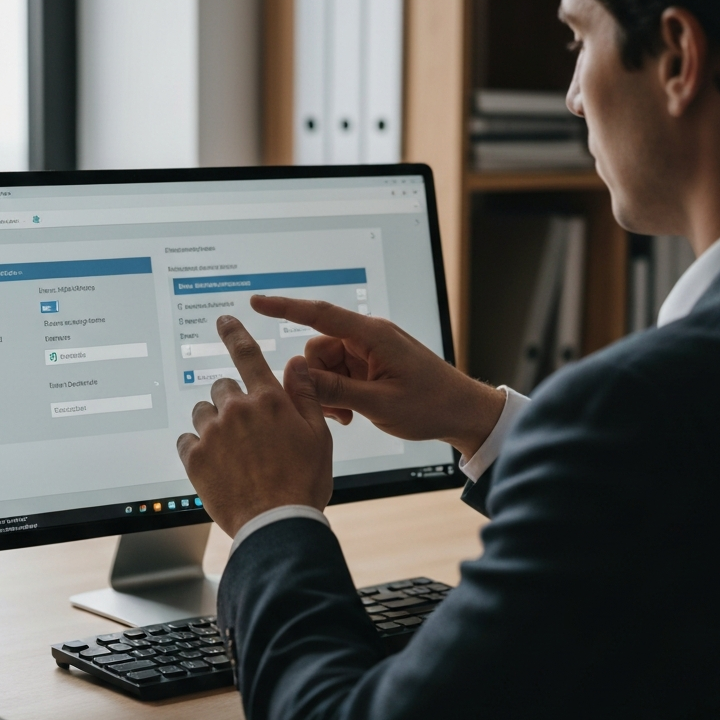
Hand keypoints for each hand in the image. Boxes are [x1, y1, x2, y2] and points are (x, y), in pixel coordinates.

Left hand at [176, 316, 332, 537]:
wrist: (277, 524)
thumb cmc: (303, 482)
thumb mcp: (318, 435)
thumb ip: (304, 394)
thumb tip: (295, 362)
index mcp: (269, 400)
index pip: (247, 354)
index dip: (234, 333)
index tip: (223, 320)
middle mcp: (238, 410)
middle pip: (222, 387)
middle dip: (231, 402)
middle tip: (245, 430)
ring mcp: (213, 433)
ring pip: (202, 412)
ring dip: (213, 424)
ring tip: (231, 451)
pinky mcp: (195, 458)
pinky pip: (187, 440)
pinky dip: (197, 449)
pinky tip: (216, 466)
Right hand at [249, 295, 505, 458]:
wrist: (462, 412)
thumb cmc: (431, 405)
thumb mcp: (380, 404)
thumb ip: (338, 391)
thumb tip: (301, 379)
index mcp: (373, 336)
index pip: (320, 315)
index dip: (285, 308)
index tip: (256, 302)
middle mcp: (368, 338)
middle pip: (317, 349)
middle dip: (316, 379)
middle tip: (335, 411)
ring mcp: (369, 352)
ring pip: (324, 365)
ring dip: (328, 391)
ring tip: (348, 416)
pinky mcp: (370, 366)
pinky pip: (338, 374)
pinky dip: (338, 394)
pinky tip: (351, 413)